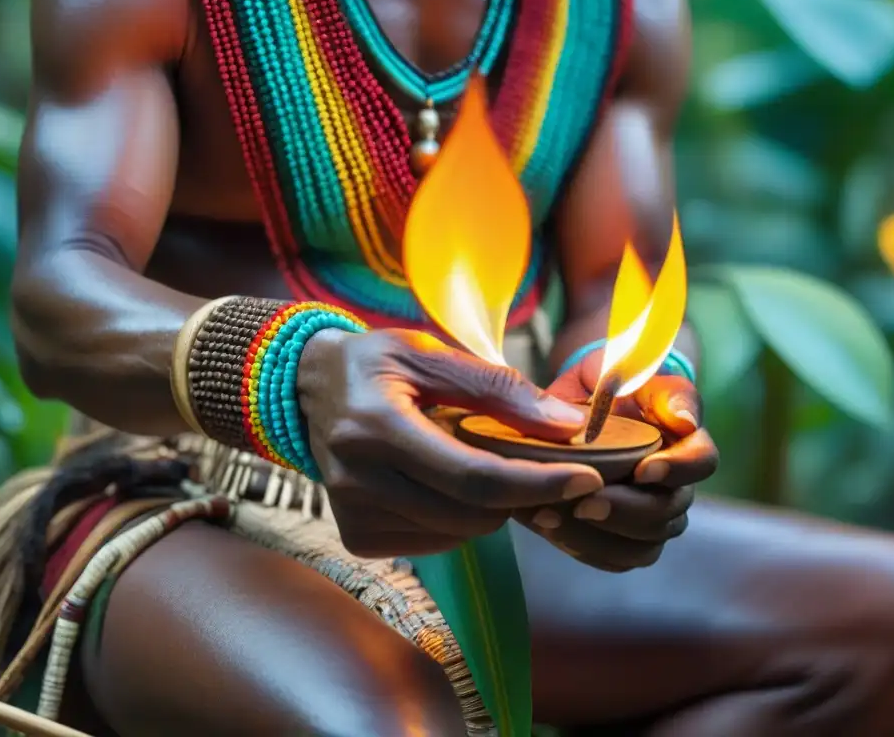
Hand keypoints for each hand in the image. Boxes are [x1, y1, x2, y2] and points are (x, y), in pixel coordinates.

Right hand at [298, 328, 603, 557]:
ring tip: (470, 459)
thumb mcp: (430, 352)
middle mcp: (357, 479)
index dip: (537, 483)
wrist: (305, 388)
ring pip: (458, 533)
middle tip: (528, 460)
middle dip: (518, 494)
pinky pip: (435, 542)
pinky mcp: (357, 537)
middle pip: (471, 514)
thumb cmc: (374, 363)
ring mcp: (353, 515)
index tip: (587, 478)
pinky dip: (456, 518)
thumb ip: (497, 388)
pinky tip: (439, 481)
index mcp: (375, 427)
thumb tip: (566, 426)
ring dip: (487, 505)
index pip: (473, 477)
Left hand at [515, 347, 718, 571]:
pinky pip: (613, 558)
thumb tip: (686, 421)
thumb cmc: (606, 381)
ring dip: (601, 537)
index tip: (643, 470)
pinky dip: (582, 547)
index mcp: (686, 443)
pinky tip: (547, 525)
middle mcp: (675, 487)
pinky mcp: (618, 537)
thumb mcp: (628, 370)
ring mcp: (648, 517)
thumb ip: (661, 389)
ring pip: (643, 547)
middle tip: (584, 503)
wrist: (570, 405)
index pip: (703, 463)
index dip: (679, 470)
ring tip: (554, 517)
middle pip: (669, 515)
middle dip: (627, 512)